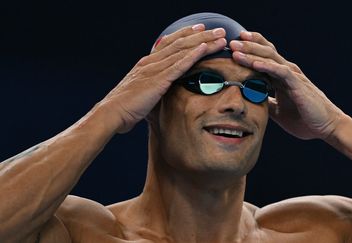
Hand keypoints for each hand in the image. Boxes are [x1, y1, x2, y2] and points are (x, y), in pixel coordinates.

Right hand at [98, 24, 226, 132]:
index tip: (200, 28)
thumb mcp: (140, 92)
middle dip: (202, 35)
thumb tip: (160, 89)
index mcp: (147, 64)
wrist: (112, 113)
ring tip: (220, 37)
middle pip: (180, 43)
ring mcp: (154, 70)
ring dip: (204, 42)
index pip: (170, 43)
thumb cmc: (125, 107)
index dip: (186, 34)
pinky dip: (193, 55)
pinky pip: (179, 66)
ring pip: (183, 51)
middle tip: (219, 30)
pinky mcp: (158, 81)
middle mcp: (151, 62)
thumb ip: (152, 85)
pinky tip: (204, 49)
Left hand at [230, 31, 344, 139]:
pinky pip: (280, 71)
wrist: (326, 127)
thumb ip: (267, 103)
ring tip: (236, 48)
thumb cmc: (305, 119)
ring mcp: (293, 77)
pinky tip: (254, 64)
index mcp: (282, 77)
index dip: (249, 49)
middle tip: (230, 42)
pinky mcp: (298, 85)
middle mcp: (287, 72)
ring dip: (252, 53)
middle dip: (247, 46)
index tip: (232, 46)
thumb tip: (251, 103)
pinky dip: (267, 66)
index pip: (264, 57)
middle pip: (265, 52)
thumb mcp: (279, 112)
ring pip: (271, 59)